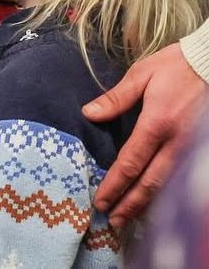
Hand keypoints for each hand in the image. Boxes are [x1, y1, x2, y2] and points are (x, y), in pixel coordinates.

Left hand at [82, 42, 206, 226]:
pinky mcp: (200, 148)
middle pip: (150, 182)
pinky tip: (153, 199)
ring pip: (168, 183)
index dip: (114, 185)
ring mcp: (191, 147)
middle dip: (129, 204)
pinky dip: (165, 191)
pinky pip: (180, 175)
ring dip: (146, 202)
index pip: (130, 163)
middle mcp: (176, 142)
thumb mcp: (142, 74)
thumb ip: (116, 98)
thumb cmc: (177, 65)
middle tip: (111, 220)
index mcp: (156, 124)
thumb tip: (89, 114)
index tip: (100, 200)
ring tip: (128, 217)